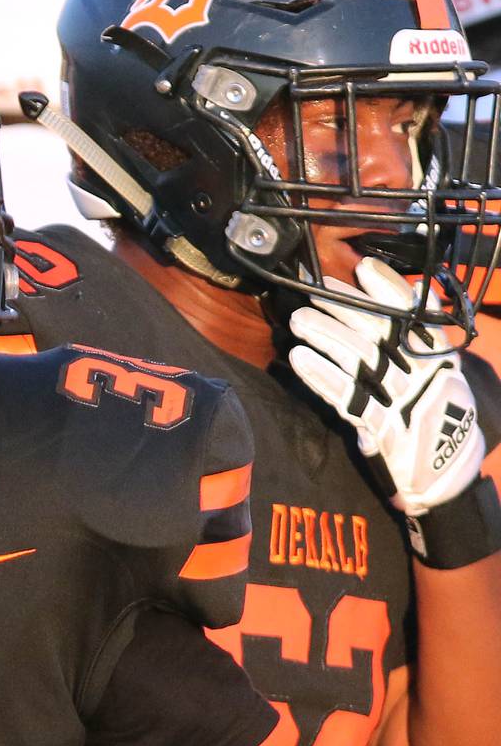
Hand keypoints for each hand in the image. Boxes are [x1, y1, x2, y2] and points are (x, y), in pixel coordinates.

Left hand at [287, 258, 484, 518]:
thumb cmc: (436, 422)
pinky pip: (346, 397)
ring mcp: (402, 401)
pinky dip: (321, 376)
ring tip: (297, 320)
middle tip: (312, 289)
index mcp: (437, 359)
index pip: (414, 315)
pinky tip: (299, 359)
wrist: (447, 476)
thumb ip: (418, 343)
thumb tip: (396, 302)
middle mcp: (422, 374)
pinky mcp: (381, 429)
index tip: (364, 268)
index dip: (389, 290)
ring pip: (359, 359)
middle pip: (379, 332)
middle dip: (344, 307)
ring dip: (325, 335)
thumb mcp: (437, 378)